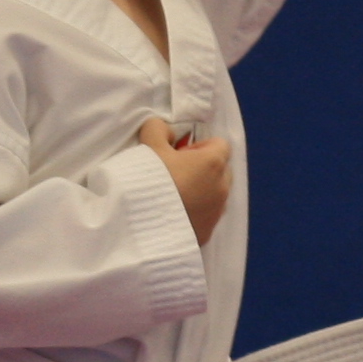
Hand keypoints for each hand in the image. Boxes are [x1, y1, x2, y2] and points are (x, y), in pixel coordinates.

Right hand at [139, 117, 233, 243]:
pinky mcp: (208, 232)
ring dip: (201, 192)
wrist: (141, 224)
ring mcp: (217, 212)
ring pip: (215, 195)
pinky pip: (207, 217)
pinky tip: (173, 215)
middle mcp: (222, 187)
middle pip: (221, 170)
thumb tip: (166, 131)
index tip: (180, 155)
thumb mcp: (149, 145)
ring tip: (174, 196)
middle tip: (176, 174)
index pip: (220, 144)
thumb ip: (158, 128)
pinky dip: (196, 213)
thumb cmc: (149, 180)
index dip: (200, 146)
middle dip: (203, 169)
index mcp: (213, 162)